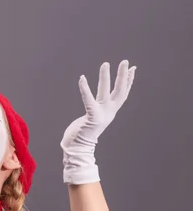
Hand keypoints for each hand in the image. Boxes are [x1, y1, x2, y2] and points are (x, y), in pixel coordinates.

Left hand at [61, 60, 136, 183]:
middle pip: (119, 91)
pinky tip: (82, 78)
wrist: (77, 149)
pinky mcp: (91, 117)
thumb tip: (95, 104)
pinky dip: (85, 89)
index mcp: (109, 111)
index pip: (122, 94)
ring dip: (105, 77)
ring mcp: (101, 114)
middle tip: (126, 61)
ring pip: (105, 92)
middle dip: (123, 75)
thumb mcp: (93, 118)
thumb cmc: (81, 134)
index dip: (128, 81)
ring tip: (106, 64)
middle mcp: (108, 112)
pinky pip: (88, 100)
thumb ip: (96, 109)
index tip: (133, 69)